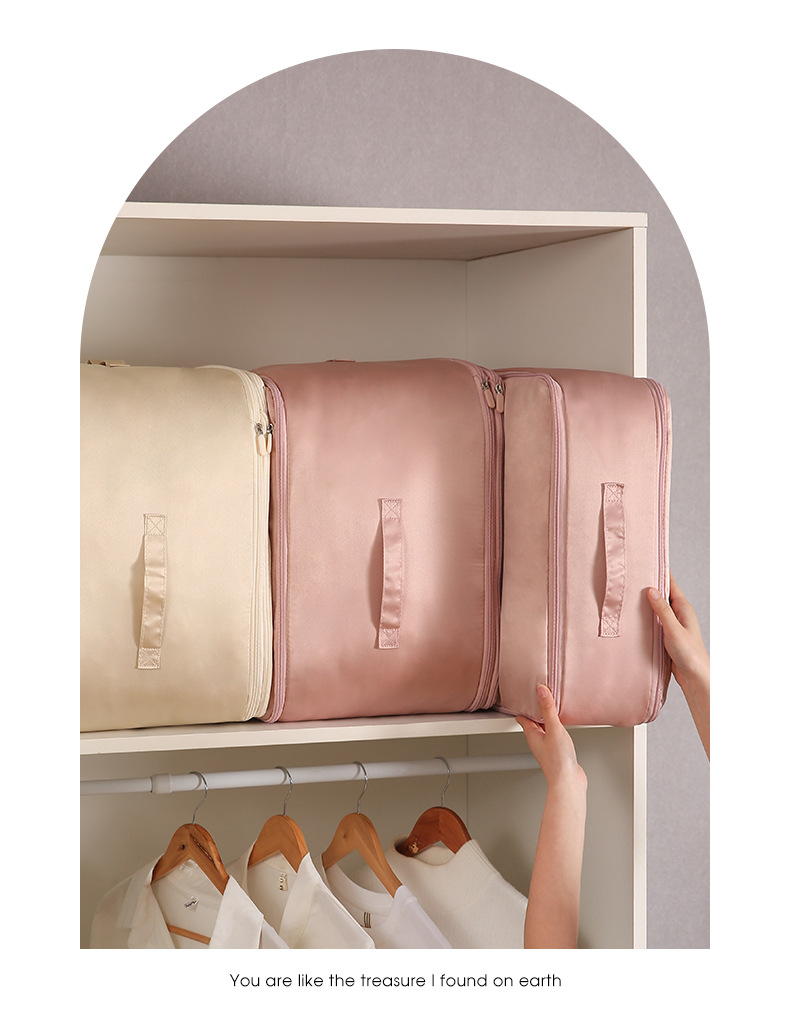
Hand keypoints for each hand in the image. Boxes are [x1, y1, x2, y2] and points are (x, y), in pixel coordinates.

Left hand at [516, 685, 586, 791]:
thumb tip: (541, 691)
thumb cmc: (558, 761)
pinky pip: (554, 736)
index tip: (524, 696)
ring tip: (551, 709)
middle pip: (533, 723)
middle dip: (535, 711)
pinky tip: (563, 727)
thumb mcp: (554, 729)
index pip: (523, 718)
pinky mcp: (557, 753)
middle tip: (539, 699)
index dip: (523, 707)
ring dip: (547, 720)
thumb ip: (548, 710)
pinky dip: (556, 728)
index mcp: (532, 735)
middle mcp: (537, 741)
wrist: (569, 782)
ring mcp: (547, 748)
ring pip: (544, 730)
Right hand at [648, 572, 709, 757]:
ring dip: (643, 601)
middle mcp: (678, 614)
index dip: (659, 570)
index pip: (669, 583)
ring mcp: (671, 624)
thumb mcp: (673, 630)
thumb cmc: (690, 655)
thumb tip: (650, 590)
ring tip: (627, 592)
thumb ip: (662, 610)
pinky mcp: (665, 635)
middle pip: (660, 593)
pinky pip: (652, 621)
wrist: (695, 678)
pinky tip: (632, 617)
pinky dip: (643, 616)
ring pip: (655, 607)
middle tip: (631, 573)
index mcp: (683, 608)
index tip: (647, 558)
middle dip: (647, 583)